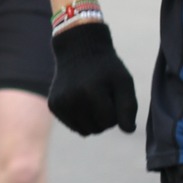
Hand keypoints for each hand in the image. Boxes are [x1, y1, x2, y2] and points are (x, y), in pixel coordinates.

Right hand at [47, 20, 138, 134]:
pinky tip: (83, 102)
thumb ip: (129, 106)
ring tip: (95, 101)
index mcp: (91, 90)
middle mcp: (72, 98)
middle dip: (106, 118)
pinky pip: (74, 127)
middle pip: (98, 128)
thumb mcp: (124, 82)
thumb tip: (128, 131)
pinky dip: (82, 119)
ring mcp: (60, 103)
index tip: (115, 97)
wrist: (79, 51)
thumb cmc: (107, 69)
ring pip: (85, 131)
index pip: (110, 121)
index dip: (118, 113)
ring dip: (94, 121)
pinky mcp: (53, 106)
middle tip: (105, 98)